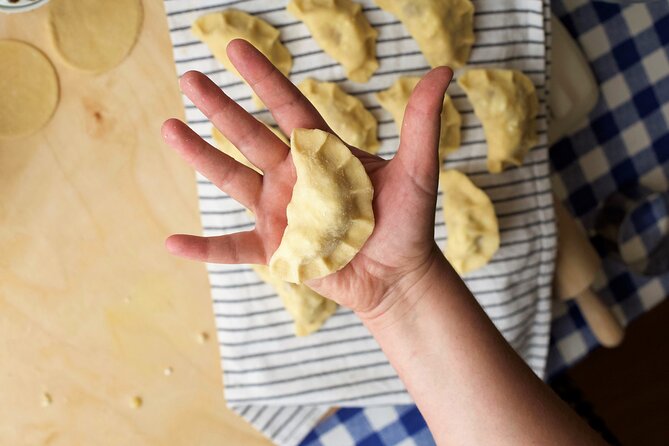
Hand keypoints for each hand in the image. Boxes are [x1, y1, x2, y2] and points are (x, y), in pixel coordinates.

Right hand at [162, 39, 451, 314]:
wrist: (397, 277)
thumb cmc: (407, 224)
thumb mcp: (416, 172)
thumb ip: (420, 124)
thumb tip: (445, 70)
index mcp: (322, 153)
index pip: (289, 107)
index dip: (263, 77)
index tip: (236, 46)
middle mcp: (294, 176)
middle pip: (250, 135)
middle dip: (220, 107)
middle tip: (189, 75)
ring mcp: (279, 212)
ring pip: (232, 180)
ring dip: (200, 156)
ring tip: (168, 127)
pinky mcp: (274, 250)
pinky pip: (233, 249)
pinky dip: (204, 248)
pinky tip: (173, 242)